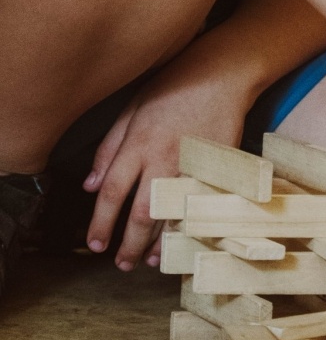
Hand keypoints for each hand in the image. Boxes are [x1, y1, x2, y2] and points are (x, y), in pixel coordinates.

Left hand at [83, 55, 247, 270]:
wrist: (222, 75)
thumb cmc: (173, 87)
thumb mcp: (131, 109)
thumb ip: (108, 148)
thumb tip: (90, 185)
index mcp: (138, 144)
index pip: (112, 192)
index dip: (101, 223)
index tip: (94, 244)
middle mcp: (162, 159)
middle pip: (142, 213)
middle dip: (129, 243)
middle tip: (121, 264)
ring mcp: (192, 166)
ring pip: (173, 214)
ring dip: (160, 243)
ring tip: (149, 262)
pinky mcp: (216, 168)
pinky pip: (200, 206)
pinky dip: (190, 226)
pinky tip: (183, 240)